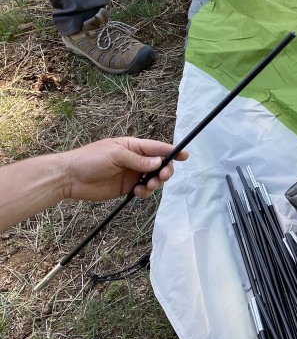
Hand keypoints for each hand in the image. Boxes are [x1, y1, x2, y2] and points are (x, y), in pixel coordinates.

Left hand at [62, 137, 188, 200]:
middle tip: (163, 177)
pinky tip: (138, 192)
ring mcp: (132, 174)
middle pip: (159, 164)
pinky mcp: (127, 187)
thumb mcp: (115, 155)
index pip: (156, 148)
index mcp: (133, 146)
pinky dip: (145, 192)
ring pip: (153, 178)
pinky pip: (144, 190)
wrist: (69, 178)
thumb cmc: (90, 160)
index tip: (184, 156)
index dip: (171, 151)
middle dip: (165, 170)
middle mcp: (135, 159)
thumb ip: (138, 160)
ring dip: (155, 183)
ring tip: (147, 186)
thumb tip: (159, 163)